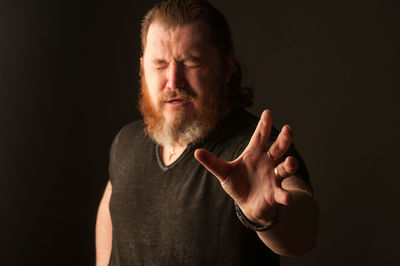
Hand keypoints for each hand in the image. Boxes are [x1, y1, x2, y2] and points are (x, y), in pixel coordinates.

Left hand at [194, 110, 298, 225]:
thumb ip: (212, 162)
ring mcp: (273, 177)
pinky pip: (281, 193)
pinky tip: (286, 198)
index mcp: (254, 154)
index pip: (260, 137)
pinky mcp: (275, 193)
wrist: (248, 205)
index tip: (268, 112)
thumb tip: (196, 152)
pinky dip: (285, 196)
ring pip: (284, 168)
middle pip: (277, 148)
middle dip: (283, 139)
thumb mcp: (224, 172)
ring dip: (289, 165)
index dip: (264, 125)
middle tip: (287, 129)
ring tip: (291, 162)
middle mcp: (267, 162)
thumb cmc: (237, 184)